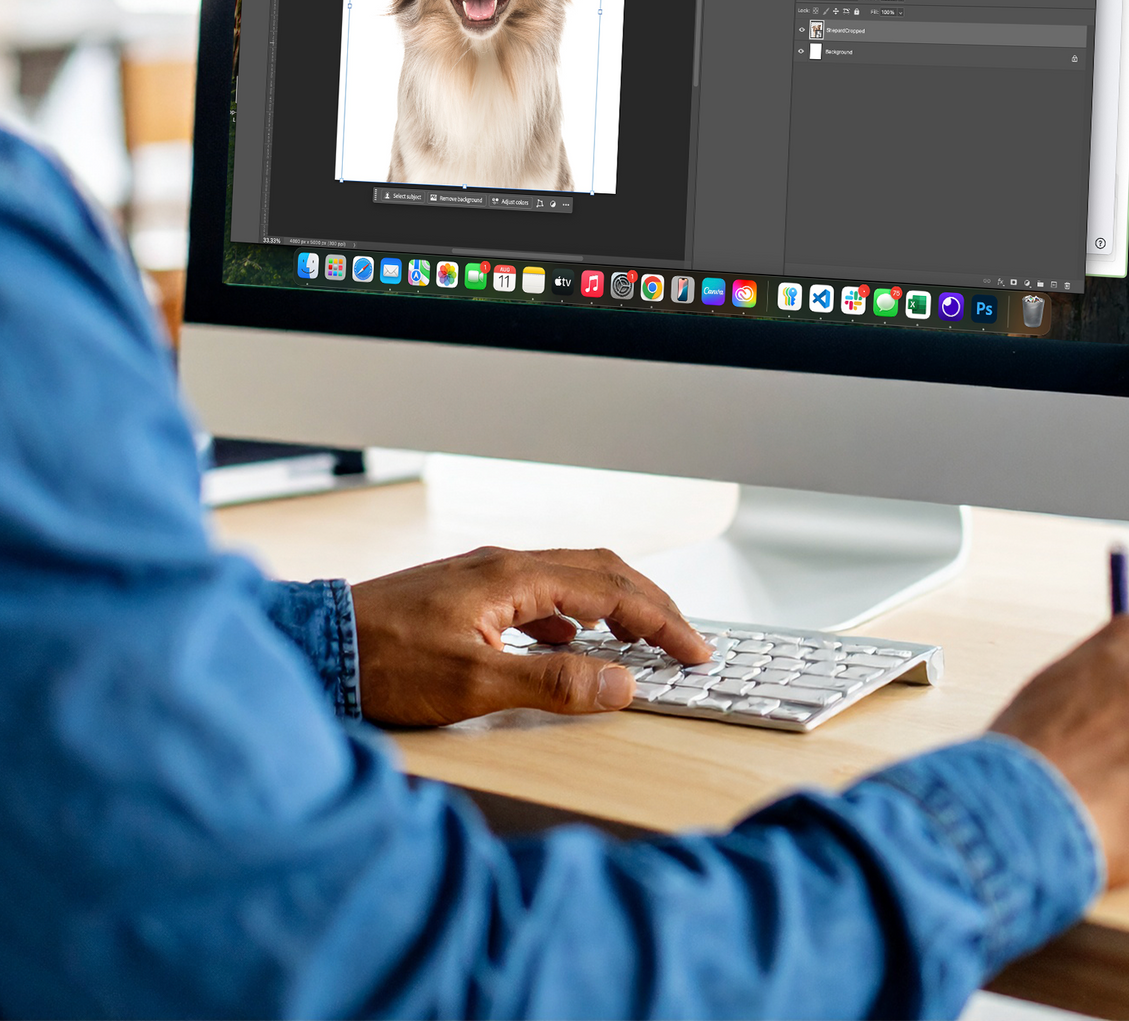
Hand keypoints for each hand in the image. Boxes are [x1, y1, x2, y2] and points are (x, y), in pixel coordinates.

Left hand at [349, 546, 709, 724]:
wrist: (314, 648)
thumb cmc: (381, 662)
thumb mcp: (472, 684)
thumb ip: (551, 683)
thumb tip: (620, 684)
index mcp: (514, 576)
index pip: (611, 590)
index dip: (661, 621)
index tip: (694, 649)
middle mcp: (505, 564)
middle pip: (601, 571)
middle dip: (651, 604)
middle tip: (685, 640)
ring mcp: (486, 575)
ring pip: (573, 577)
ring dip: (616, 605)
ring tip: (642, 639)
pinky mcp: (468, 593)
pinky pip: (542, 593)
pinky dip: (575, 614)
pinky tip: (570, 642)